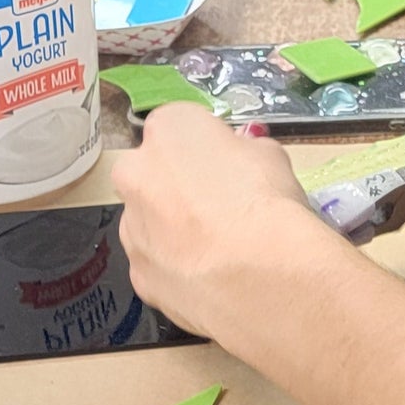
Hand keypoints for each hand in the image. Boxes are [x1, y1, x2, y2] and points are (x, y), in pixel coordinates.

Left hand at [112, 107, 337, 345]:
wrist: (260, 280)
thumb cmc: (267, 202)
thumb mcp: (273, 157)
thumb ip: (245, 152)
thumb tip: (241, 159)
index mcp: (169, 130)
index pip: (180, 125)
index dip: (208, 145)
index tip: (230, 164)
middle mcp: (136, 173)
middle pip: (152, 171)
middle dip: (177, 183)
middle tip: (219, 205)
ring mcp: (131, 228)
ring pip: (148, 219)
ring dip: (172, 227)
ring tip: (217, 249)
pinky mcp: (137, 276)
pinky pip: (155, 262)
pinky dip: (175, 267)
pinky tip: (209, 278)